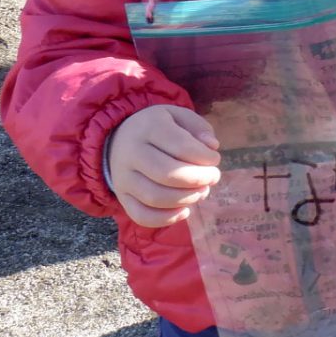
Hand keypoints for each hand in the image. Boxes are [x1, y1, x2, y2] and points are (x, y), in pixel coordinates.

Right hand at [109, 104, 219, 227]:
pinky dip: (166, 219)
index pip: (180, 146)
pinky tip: (184, 211)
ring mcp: (123, 177)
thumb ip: (198, 127)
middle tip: (212, 177)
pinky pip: (141, 215)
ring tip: (202, 192)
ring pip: (156, 197)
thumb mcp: (178, 117)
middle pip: (168, 174)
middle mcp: (131, 153)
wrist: (120, 141)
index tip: (214, 159)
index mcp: (148, 127)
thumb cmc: (158, 129)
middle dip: (198, 180)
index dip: (204, 157)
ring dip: (186, 199)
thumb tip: (212, 146)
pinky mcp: (122, 197)